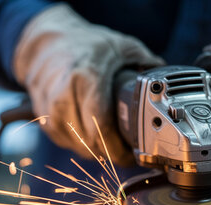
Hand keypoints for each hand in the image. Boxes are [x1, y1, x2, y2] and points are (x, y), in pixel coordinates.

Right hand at [13, 4, 163, 164]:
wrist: (45, 43)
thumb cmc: (84, 44)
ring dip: (96, 150)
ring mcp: (50, 108)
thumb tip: (167, 78)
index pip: (101, 127)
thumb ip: (146, 62)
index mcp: (86, 78)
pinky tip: (91, 136)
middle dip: (111, 152)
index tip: (131, 154)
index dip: (118, 149)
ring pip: (77, 146)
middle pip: (90, 142)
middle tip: (126, 152)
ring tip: (110, 144)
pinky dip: (80, 144)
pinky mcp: (43, 117)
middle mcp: (64, 95)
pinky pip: (65, 142)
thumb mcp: (120, 46)